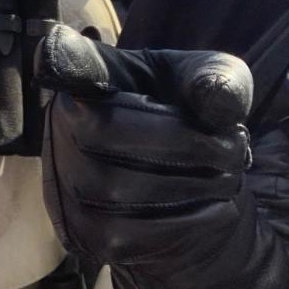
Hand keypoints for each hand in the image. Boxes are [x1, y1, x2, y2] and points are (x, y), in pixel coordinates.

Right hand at [37, 25, 252, 265]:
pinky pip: (135, 232)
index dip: (61, 59)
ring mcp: (67, 186)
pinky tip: (207, 204)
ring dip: (195, 184)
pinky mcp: (86, 235)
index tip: (55, 53)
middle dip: (186, 142)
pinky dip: (189, 220)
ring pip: (122, 188)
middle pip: (110, 130)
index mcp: (89, 77)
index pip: (67, 63)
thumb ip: (216, 80)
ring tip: (226, 176)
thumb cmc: (184, 116)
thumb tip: (215, 100)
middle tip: (233, 147)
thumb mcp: (207, 84)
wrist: (182, 184)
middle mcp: (61, 127)